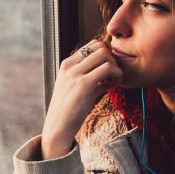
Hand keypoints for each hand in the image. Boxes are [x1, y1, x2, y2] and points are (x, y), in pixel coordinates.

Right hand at [41, 40, 120, 158]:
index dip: (105, 55)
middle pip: (99, 47)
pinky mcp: (84, 85)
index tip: (108, 70)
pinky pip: (107, 69)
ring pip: (104, 55)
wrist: (58, 127)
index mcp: (66, 65)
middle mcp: (70, 66)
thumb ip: (89, 79)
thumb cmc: (68, 111)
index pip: (91, 45)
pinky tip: (113, 86)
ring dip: (115, 66)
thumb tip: (108, 76)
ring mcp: (76, 74)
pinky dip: (116, 76)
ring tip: (115, 81)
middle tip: (114, 75)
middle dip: (112, 58)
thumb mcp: (75, 89)